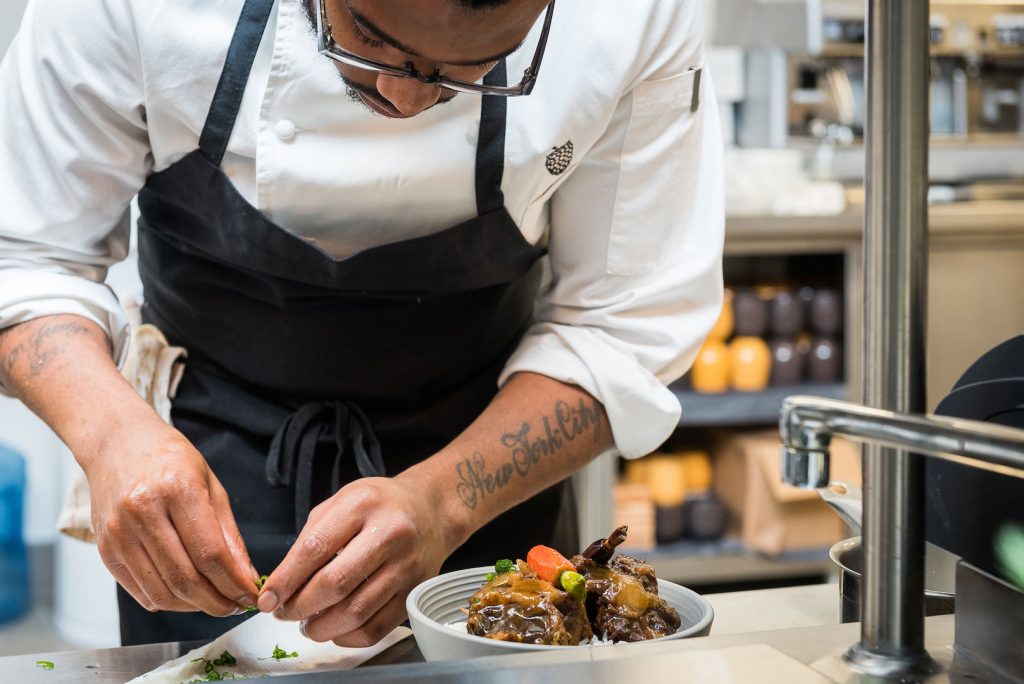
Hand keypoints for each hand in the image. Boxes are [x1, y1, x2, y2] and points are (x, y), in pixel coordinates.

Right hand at [84, 413, 257, 615]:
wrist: (117, 443)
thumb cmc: (169, 459)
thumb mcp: (210, 485)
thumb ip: (228, 533)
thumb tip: (246, 576)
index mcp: (176, 489)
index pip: (210, 553)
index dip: (234, 583)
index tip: (251, 595)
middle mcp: (142, 512)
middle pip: (186, 578)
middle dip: (217, 602)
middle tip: (236, 606)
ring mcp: (118, 533)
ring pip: (162, 591)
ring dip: (194, 607)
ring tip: (215, 602)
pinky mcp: (105, 549)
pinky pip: (140, 591)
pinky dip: (168, 602)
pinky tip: (186, 597)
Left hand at [259, 474, 456, 646]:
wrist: (430, 511)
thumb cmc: (380, 506)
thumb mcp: (341, 502)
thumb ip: (311, 538)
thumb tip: (283, 585)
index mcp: (363, 504)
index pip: (315, 548)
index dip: (285, 580)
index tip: (268, 599)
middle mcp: (390, 533)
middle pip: (335, 583)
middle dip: (300, 606)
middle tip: (285, 613)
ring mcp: (407, 565)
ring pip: (356, 612)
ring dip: (322, 627)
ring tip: (308, 624)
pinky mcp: (415, 592)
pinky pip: (377, 628)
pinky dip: (348, 636)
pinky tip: (336, 628)